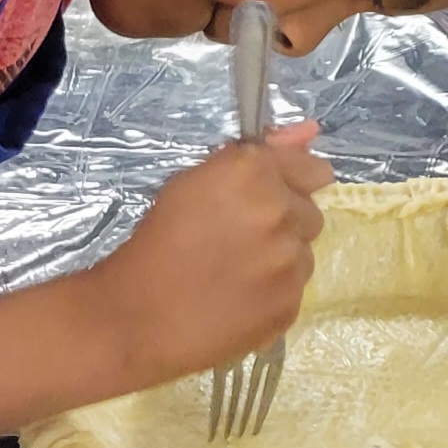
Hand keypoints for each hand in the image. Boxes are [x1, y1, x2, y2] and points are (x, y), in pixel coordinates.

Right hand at [82, 124, 330, 392]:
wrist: (136, 316)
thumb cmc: (157, 241)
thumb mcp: (194, 182)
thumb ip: (262, 152)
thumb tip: (311, 130)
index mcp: (253, 172)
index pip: (311, 169)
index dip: (293, 182)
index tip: (274, 196)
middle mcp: (280, 211)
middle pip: (309, 212)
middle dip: (284, 221)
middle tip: (241, 238)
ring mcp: (288, 262)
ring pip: (303, 253)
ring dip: (280, 258)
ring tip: (235, 272)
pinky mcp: (288, 305)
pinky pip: (294, 290)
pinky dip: (273, 293)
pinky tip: (237, 299)